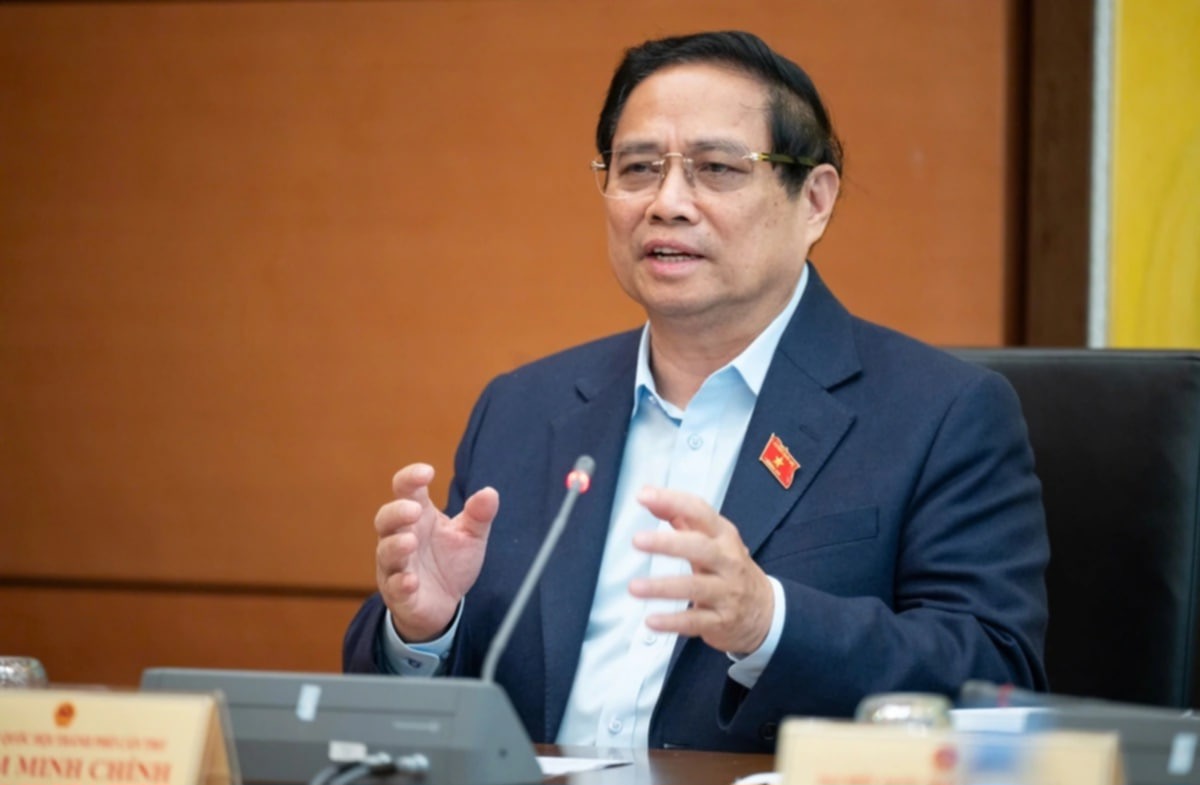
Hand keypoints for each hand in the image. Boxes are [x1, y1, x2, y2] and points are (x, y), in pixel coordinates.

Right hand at [375, 463, 497, 641]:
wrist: (444, 603)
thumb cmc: (451, 562)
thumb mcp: (471, 536)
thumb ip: (479, 515)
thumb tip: (490, 492)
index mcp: (419, 517)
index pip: (406, 490)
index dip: (411, 478)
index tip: (427, 472)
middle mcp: (401, 537)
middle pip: (386, 519)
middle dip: (397, 512)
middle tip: (414, 510)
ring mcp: (396, 565)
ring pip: (385, 552)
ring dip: (396, 546)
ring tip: (411, 542)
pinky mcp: (398, 593)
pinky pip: (394, 586)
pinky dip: (400, 582)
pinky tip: (411, 581)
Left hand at [629, 486, 773, 654]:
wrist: (765, 611)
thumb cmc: (730, 568)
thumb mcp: (713, 540)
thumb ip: (682, 518)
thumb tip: (650, 496)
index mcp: (723, 536)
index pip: (700, 512)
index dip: (673, 501)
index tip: (645, 496)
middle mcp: (727, 561)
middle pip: (700, 548)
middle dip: (668, 543)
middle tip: (638, 540)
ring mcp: (726, 592)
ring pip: (694, 587)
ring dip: (662, 587)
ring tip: (635, 587)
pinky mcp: (721, 621)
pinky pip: (694, 621)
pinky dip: (672, 621)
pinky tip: (651, 620)